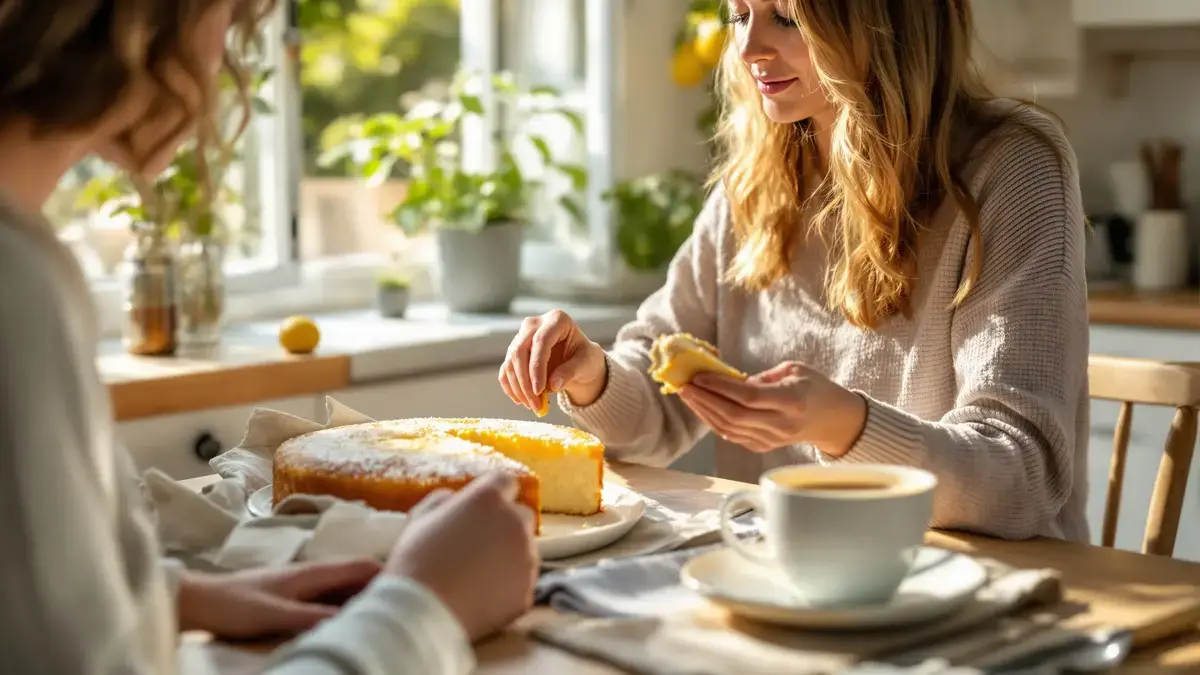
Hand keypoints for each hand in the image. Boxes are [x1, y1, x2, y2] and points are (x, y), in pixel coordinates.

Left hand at [177, 559, 380, 639]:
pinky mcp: (293, 598)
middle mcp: (313, 574)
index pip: (364, 566)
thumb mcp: (275, 614)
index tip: (409, 594)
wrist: (197, 602)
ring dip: (360, 602)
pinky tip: (343, 625)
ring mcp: (303, 586)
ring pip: (343, 590)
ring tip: (375, 622)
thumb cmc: (233, 604)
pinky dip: (342, 610)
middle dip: (379, 591)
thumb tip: (354, 620)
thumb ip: (313, 616)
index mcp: (314, 572)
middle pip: (358, 578)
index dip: (389, 576)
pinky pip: (328, 600)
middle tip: (397, 614)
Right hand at [385, 473, 539, 641]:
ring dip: (507, 555)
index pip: (504, 482)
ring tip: (476, 574)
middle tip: (478, 542)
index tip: (481, 507)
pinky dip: (507, 585)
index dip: (492, 493)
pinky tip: (481, 595)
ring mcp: (526, 559)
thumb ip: (443, 500)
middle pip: (520, 515)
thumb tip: (454, 500)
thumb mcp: (420, 519)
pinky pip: (521, 582)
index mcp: (488, 500)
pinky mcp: (527, 591)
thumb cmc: (416, 563)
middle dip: (504, 524)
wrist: (423, 615)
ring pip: (524, 550)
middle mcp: (514, 524)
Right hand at [500, 309, 606, 410]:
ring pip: (510, 362)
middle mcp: (535, 324)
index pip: (541, 341)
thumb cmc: (585, 358)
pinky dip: (511, 387)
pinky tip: (521, 401)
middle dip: (525, 381)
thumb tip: (553, 385)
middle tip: (535, 404)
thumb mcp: (586, 363)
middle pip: (520, 351)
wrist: (578, 361)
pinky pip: (506, 370)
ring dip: (518, 387)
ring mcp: (522, 336)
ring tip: (533, 406)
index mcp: (557, 319)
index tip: (539, 390)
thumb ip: (570, 371)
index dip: (537, 367)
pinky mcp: (514, 352)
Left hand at [678, 361, 866, 456]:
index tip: (699, 377)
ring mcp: (772, 440)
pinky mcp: (764, 447)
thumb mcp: (794, 370)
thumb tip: (729, 381)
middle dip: (705, 401)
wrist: (833, 419)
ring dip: (704, 412)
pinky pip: (733, 436)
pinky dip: (714, 422)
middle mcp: (781, 425)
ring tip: (688, 395)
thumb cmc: (814, 387)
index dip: (721, 388)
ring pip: (729, 429)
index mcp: (792, 401)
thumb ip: (762, 377)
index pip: (748, 397)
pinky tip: (702, 408)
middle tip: (684, 386)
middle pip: (734, 416)